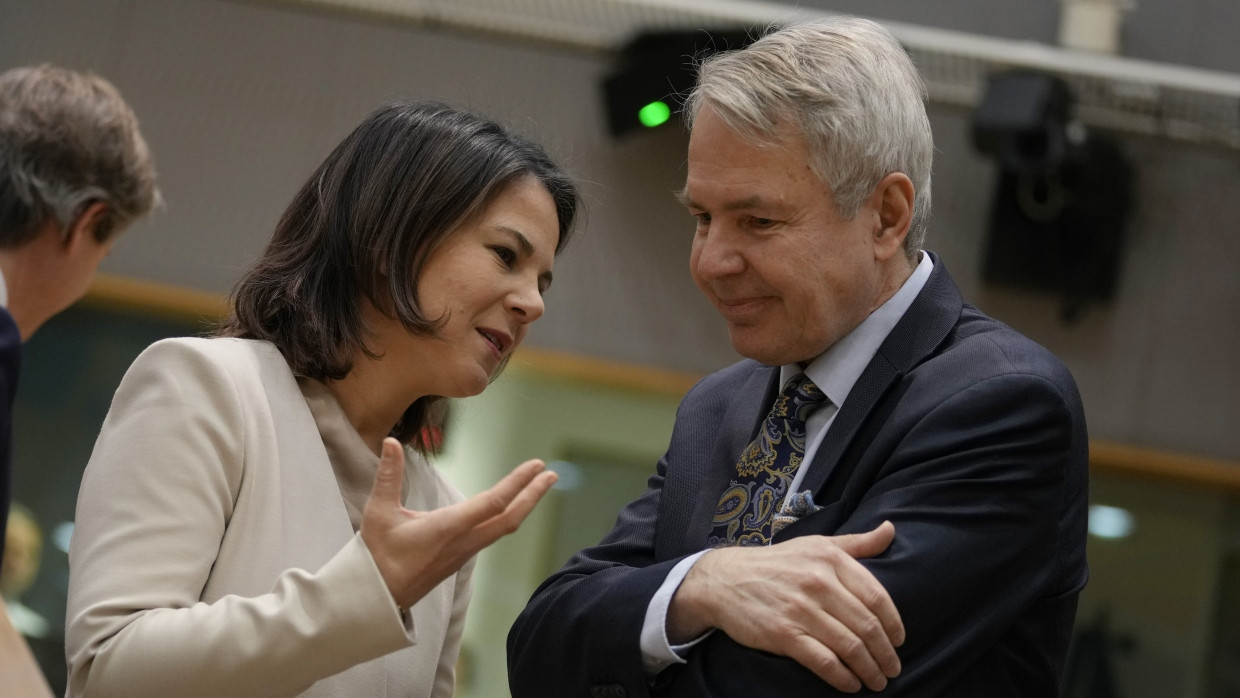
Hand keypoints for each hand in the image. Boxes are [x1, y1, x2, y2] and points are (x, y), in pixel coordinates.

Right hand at [360, 437, 557, 608]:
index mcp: (448, 528)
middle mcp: (463, 541)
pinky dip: (508, 516)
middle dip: (533, 495)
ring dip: (524, 505)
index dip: (517, 483)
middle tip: (551, 473)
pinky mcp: (461, 557)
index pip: (492, 503)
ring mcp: (465, 552)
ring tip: (539, 485)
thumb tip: (389, 442)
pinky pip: (493, 534)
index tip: (536, 466)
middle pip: (509, 518)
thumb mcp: (379, 512)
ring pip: (503, 528)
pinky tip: (511, 507)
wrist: (377, 599)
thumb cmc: (377, 556)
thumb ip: (388, 476)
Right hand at [667, 521, 903, 692]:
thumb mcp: (816, 544)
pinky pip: (824, 661)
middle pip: (866, 625)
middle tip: (892, 668)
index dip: (893, 623)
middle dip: (885, 653)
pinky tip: (851, 684)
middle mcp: (817, 582)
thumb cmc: (776, 563)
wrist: (724, 580)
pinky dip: (843, 678)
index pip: (876, 596)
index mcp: (829, 558)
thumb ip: (856, 542)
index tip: (899, 640)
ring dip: (869, 669)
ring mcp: (800, 609)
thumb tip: (890, 529)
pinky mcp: (783, 634)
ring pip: (849, 646)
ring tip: (877, 680)